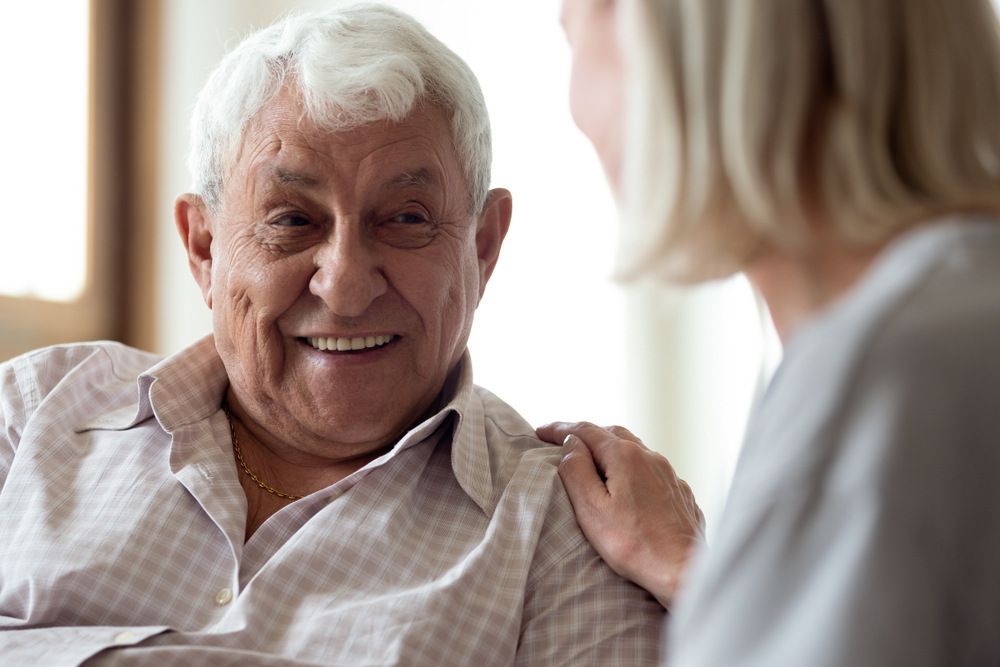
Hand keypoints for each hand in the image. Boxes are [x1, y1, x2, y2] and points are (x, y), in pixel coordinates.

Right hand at [536, 421, 704, 608]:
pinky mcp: (680, 492)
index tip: (540, 432)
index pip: (586, 431)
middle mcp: (650, 457)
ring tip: (593, 460)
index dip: (560, 429)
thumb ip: (576, 470)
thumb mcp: (591, 508)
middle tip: (564, 443)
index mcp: (625, 456)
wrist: (682, 570)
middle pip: (612, 434)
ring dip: (611, 449)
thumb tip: (571, 444)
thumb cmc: (634, 544)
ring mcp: (669, 474)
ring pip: (635, 450)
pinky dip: (632, 468)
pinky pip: (652, 469)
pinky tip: (628, 483)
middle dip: (586, 435)